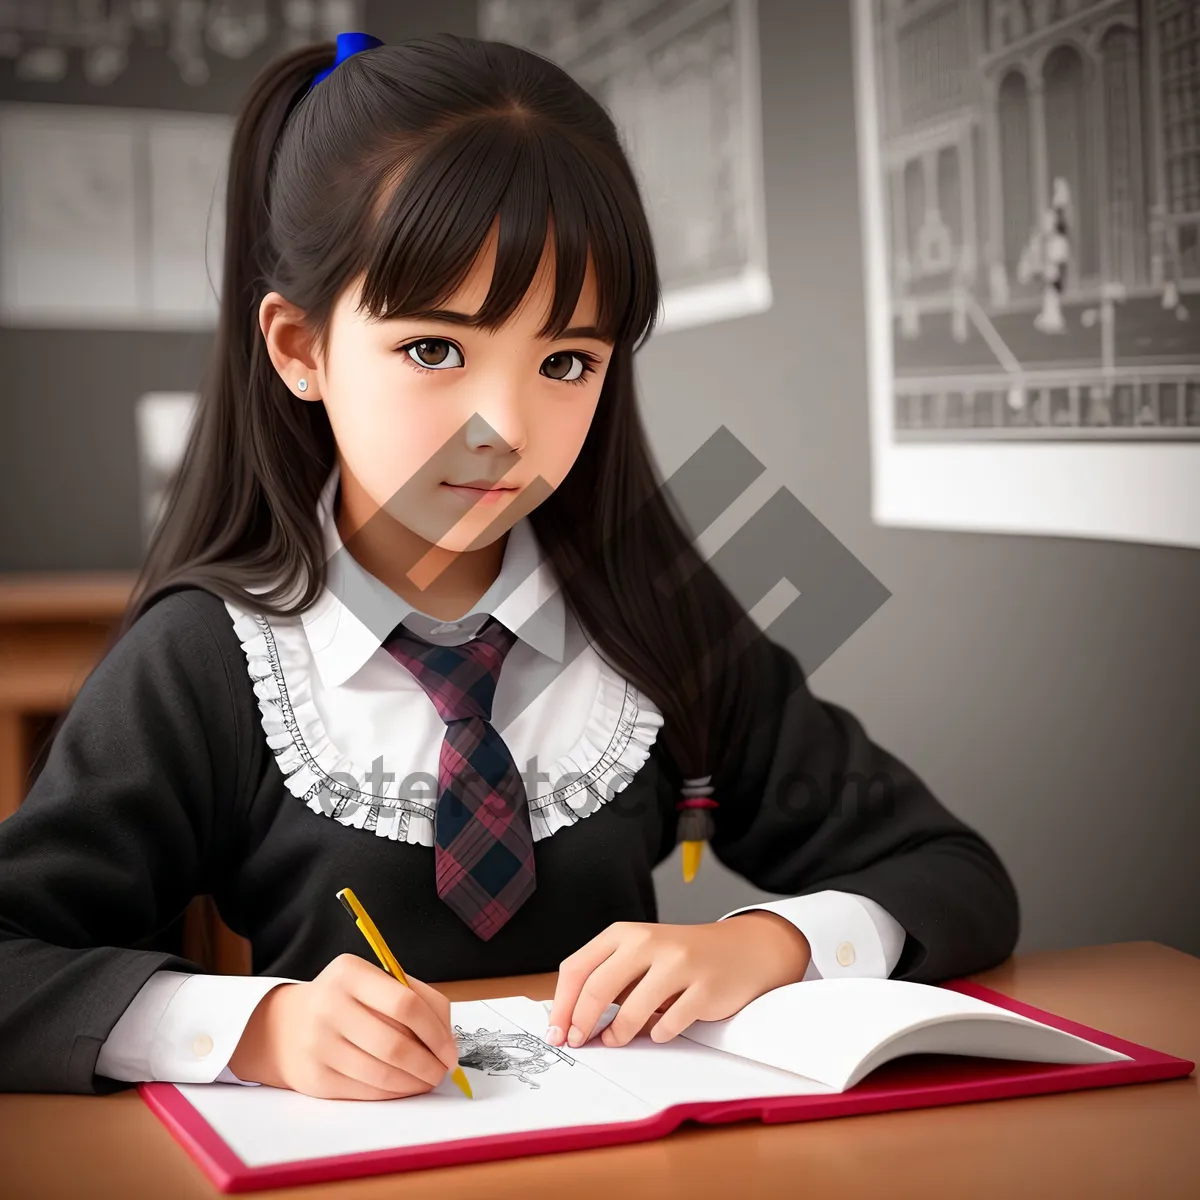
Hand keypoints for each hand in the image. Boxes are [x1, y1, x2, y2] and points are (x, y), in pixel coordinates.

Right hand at [227, 953, 459, 1099]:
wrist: (286, 1027)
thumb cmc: (347, 1001)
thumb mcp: (376, 982)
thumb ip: (418, 999)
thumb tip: (448, 1041)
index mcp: (350, 972)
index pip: (406, 1004)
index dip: (436, 1032)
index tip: (451, 1052)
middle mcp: (329, 1005)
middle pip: (395, 1044)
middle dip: (429, 1064)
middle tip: (442, 1072)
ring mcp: (318, 1043)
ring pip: (382, 1072)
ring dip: (414, 1082)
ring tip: (427, 1080)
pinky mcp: (314, 1077)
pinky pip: (365, 1090)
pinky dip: (393, 1093)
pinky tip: (403, 1087)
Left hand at [545, 912, 810, 1048]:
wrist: (740, 950)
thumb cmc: (681, 957)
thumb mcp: (639, 954)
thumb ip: (607, 976)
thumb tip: (566, 1017)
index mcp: (625, 933)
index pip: (577, 967)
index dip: (561, 1005)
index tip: (555, 1031)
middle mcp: (649, 942)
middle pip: (597, 988)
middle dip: (581, 1023)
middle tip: (579, 1042)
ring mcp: (679, 963)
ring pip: (631, 1011)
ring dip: (618, 1034)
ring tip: (616, 1039)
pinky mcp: (704, 988)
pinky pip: (669, 1025)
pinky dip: (658, 1035)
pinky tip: (659, 1031)